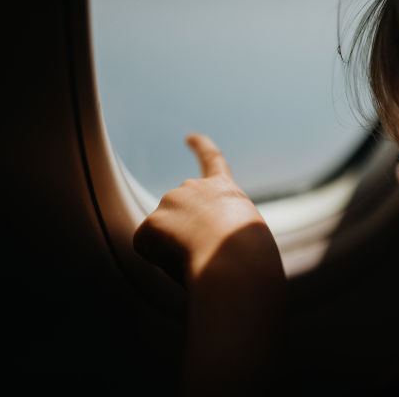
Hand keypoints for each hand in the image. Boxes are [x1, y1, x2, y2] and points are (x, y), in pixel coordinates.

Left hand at [133, 134, 285, 394]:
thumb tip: (203, 240)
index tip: (190, 137)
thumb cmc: (251, 255)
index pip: (212, 161)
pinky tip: (180, 261)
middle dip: (183, 231)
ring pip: (164, 232)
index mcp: (225, 190)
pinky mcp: (152, 222)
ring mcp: (171, 201)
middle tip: (205, 253)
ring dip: (174, 247)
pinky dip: (158, 258)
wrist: (237, 261)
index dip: (201, 148)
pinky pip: (147, 247)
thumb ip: (225, 225)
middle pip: (179, 211)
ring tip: (199, 258)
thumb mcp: (247, 231)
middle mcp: (194, 188)